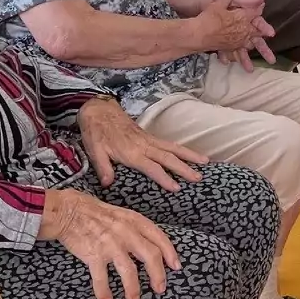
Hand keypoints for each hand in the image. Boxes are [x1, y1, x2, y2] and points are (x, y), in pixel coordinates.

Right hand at [40, 188, 179, 298]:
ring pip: (129, 271)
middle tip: (160, 289)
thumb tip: (151, 246)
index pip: (160, 238)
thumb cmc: (96, 213)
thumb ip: (137, 229)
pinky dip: (104, 291)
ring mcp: (110, 245)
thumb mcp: (122, 214)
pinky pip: (101, 278)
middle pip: (151, 257)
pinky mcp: (94, 255)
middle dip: (158, 275)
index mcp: (135, 221)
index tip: (176, 266)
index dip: (171, 254)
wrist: (68, 211)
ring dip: (133, 288)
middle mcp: (127, 233)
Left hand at [77, 98, 206, 190]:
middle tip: (198, 177)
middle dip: (184, 168)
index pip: (151, 167)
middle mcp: (144, 146)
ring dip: (189, 155)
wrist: (99, 110)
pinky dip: (182, 149)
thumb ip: (102, 167)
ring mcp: (148, 140)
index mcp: (131, 152)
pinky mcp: (149, 136)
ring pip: (173, 147)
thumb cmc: (96, 132)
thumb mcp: (94, 150)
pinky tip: (190, 155)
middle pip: (168, 157)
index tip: (176, 188)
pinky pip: (169, 143)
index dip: (164, 177)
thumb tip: (107, 184)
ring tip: (205, 162)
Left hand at [191, 0, 274, 67]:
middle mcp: (231, 21)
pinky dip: (224, 55)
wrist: (179, 2)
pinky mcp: (212, 36)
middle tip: (271, 60)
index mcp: (236, 9)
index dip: (263, 27)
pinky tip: (226, 62)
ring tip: (249, 70)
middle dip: (260, 47)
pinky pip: (222, 48)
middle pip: (249, 36)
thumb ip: (242, 0)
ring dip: (243, 57)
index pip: (254, 19)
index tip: (271, 35)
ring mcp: (222, 30)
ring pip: (237, 45)